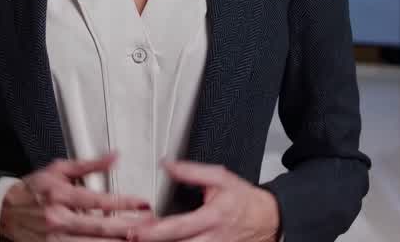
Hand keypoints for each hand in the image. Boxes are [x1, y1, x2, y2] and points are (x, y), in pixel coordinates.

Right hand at [0, 152, 155, 240]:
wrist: (3, 211)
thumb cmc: (31, 191)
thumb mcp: (58, 170)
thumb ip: (89, 165)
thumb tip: (114, 157)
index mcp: (60, 196)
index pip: (98, 200)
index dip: (124, 202)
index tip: (144, 204)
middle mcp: (57, 220)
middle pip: (100, 226)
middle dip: (128, 227)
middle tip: (151, 227)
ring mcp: (55, 239)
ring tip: (138, 239)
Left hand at [127, 160, 279, 241]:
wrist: (270, 219)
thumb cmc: (244, 200)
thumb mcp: (220, 178)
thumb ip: (192, 172)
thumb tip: (168, 164)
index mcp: (212, 218)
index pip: (179, 227)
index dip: (155, 231)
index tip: (136, 230)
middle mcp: (212, 240)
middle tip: (129, 236)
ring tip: (140, 239)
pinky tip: (159, 241)